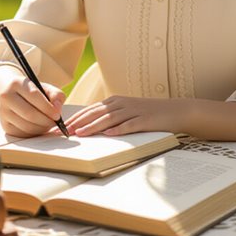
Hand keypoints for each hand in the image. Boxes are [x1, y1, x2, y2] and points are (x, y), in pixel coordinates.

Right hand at [0, 65, 65, 136]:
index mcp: (16, 83)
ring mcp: (3, 112)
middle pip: (29, 114)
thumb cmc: (33, 92)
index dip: (47, 107)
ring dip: (41, 128)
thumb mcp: (45, 88)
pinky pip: (23, 134)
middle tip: (55, 122)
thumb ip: (56, 95)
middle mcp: (6, 97)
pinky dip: (35, 133)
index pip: (34, 96)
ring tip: (48, 124)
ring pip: (26, 126)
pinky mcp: (5, 126)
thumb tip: (57, 108)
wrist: (13, 96)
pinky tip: (40, 127)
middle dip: (46, 120)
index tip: (57, 115)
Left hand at [64, 96, 190, 136]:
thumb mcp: (126, 112)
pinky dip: (118, 129)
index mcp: (115, 101)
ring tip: (80, 133)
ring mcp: (134, 111)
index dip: (74, 118)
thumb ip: (109, 117)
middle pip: (96, 113)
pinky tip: (109, 134)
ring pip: (109, 118)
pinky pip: (130, 124)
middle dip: (78, 122)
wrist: (175, 111)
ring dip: (94, 126)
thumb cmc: (148, 114)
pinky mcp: (145, 119)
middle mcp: (122, 104)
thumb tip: (88, 129)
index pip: (90, 110)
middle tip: (63, 133)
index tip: (60, 128)